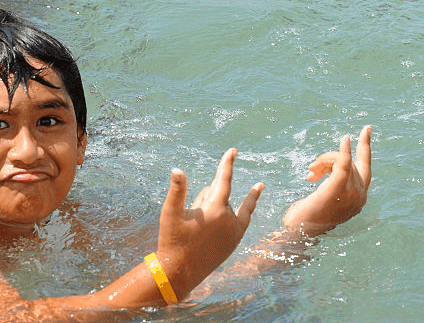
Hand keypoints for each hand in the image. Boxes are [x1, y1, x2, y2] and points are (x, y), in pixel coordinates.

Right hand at [155, 148, 263, 299]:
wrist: (180, 272)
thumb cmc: (173, 240)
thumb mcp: (171, 213)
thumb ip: (177, 190)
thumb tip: (177, 169)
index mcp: (215, 210)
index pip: (223, 180)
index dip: (227, 163)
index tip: (233, 150)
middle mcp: (229, 220)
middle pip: (219, 196)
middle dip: (204, 197)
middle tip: (190, 217)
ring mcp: (234, 233)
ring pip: (229, 208)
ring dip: (220, 205)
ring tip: (204, 218)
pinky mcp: (234, 243)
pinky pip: (244, 220)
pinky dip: (247, 209)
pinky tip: (251, 200)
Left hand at [282, 126, 371, 236]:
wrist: (298, 232)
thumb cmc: (307, 217)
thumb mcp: (324, 196)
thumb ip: (333, 182)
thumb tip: (327, 168)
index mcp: (358, 197)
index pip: (365, 167)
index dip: (365, 148)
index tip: (366, 130)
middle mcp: (360, 195)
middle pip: (351, 162)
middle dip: (344, 152)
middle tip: (336, 151)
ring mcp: (351, 194)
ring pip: (341, 161)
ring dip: (322, 162)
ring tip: (309, 175)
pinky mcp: (337, 190)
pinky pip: (342, 165)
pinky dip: (343, 152)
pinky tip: (345, 140)